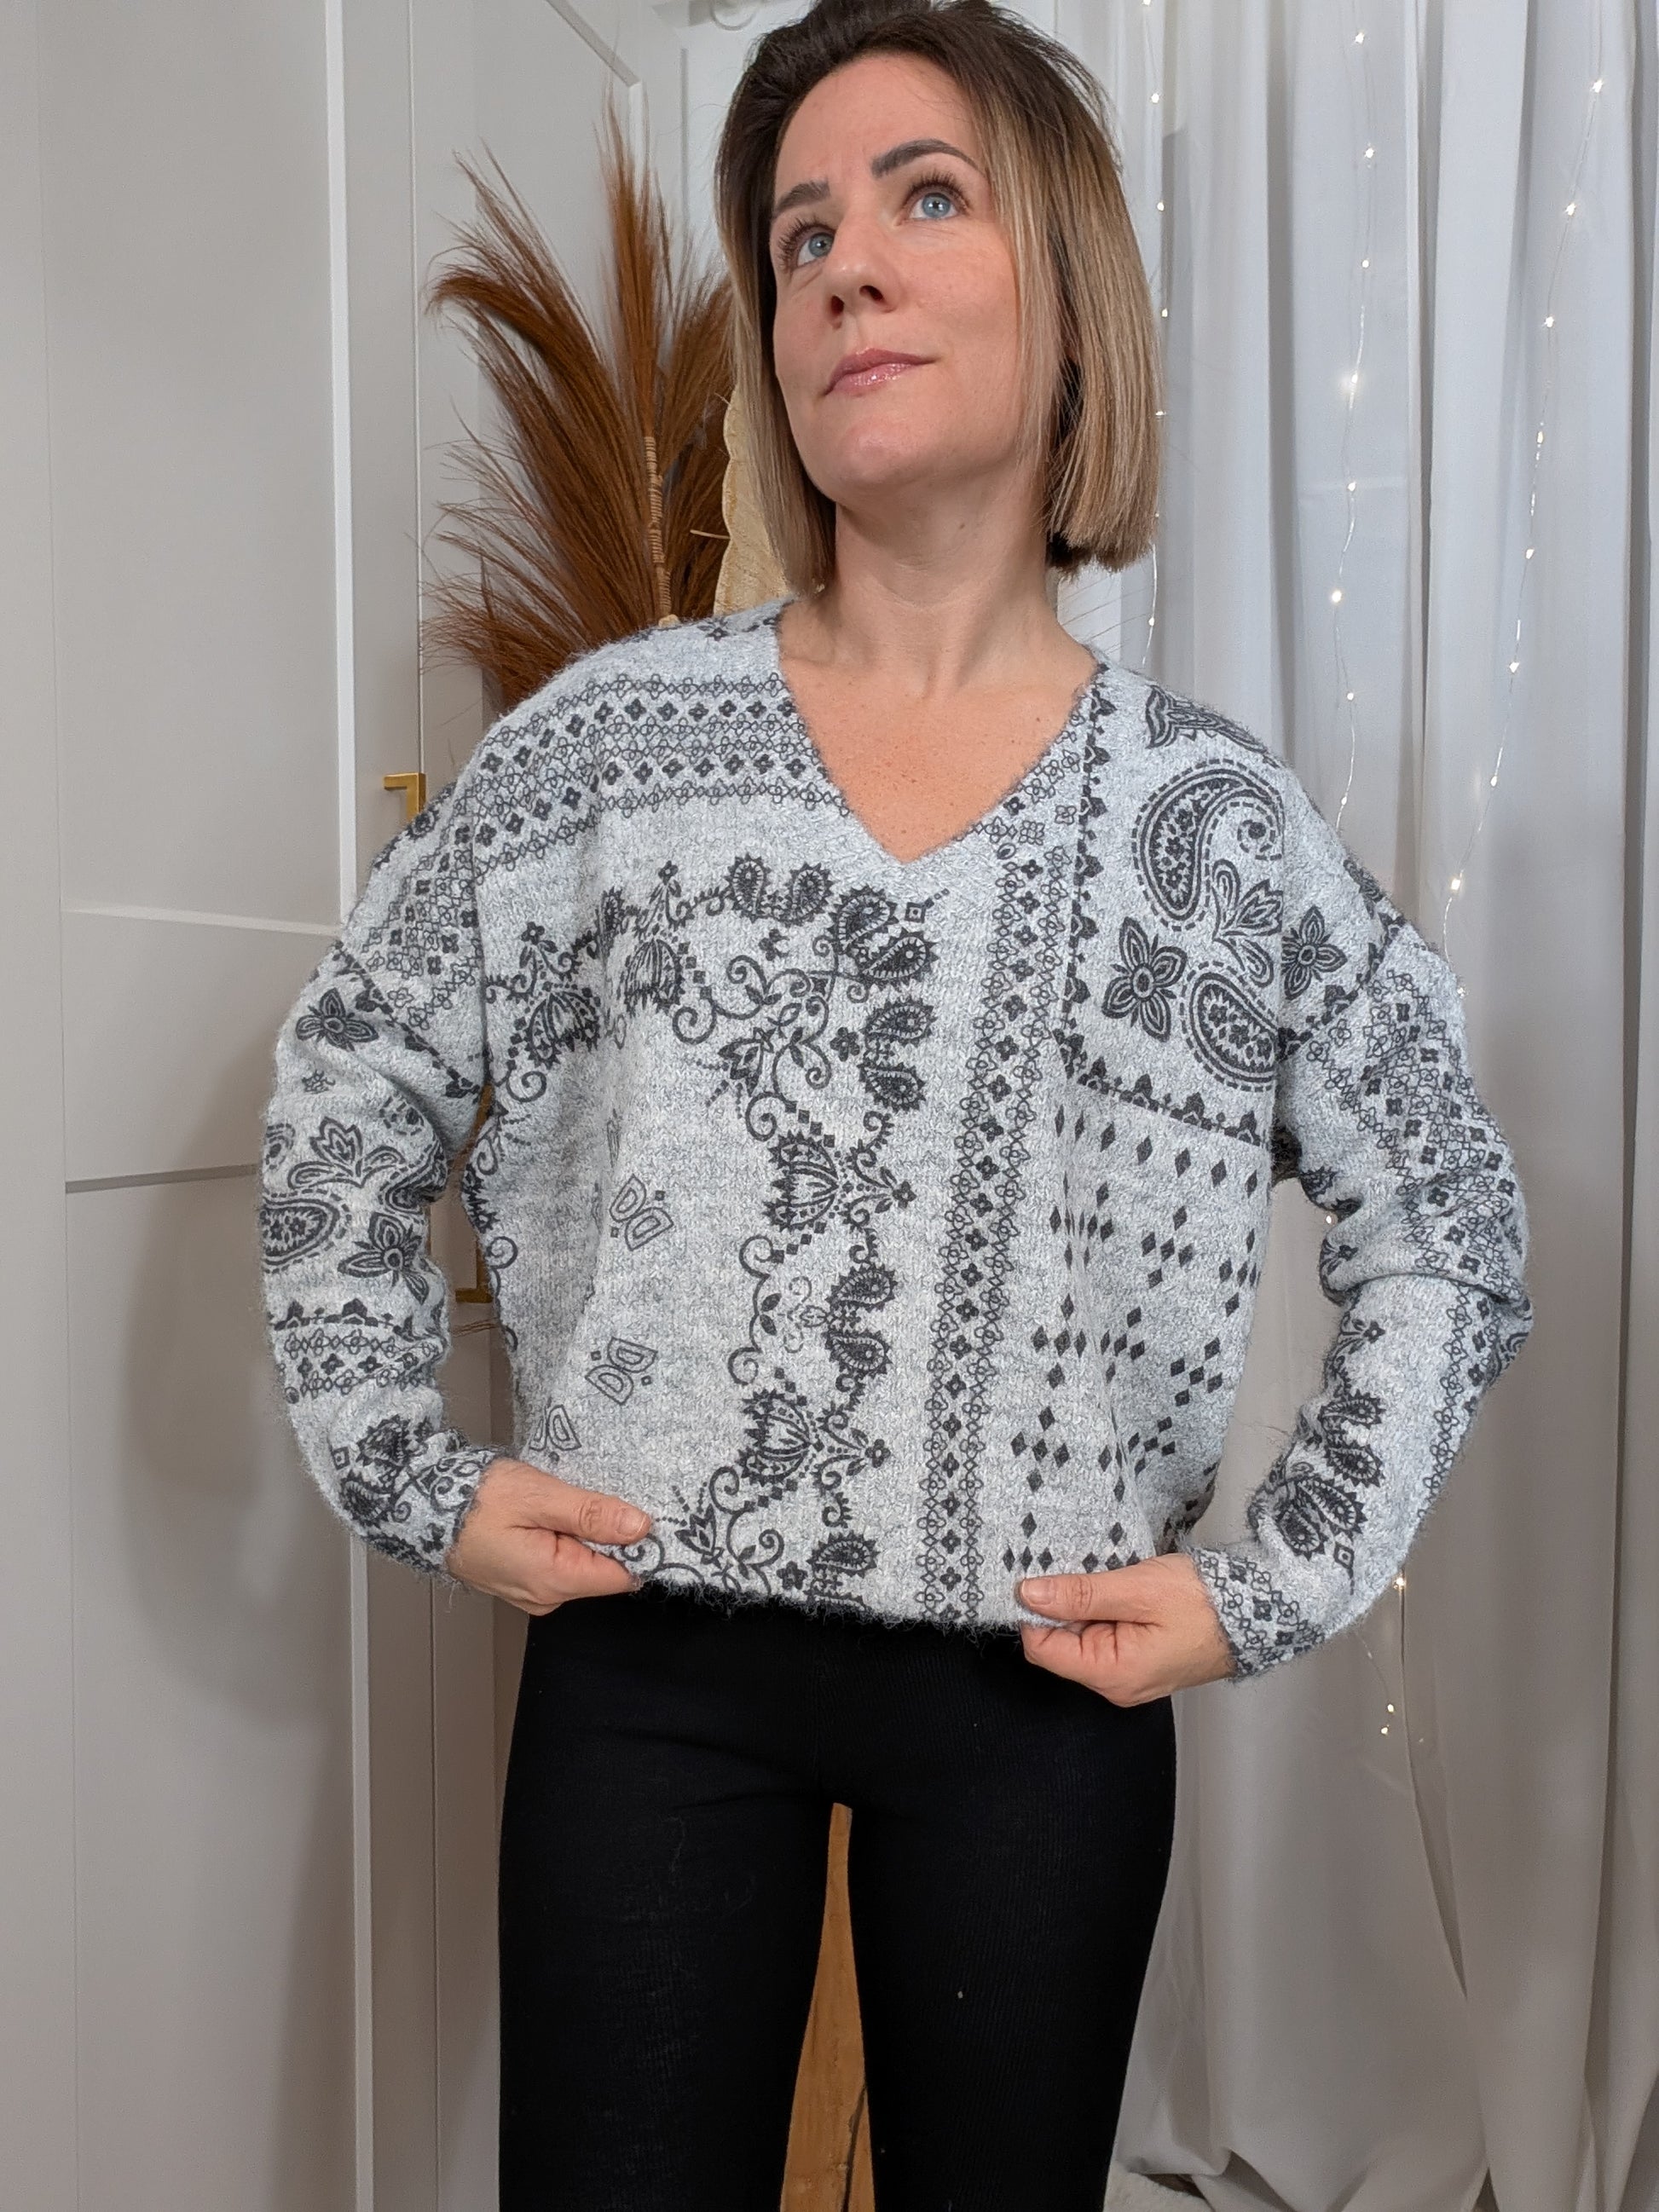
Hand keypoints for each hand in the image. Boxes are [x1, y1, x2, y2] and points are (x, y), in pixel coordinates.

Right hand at [442, 1456, 652, 1615]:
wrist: (424, 1506)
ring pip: (582, 1565)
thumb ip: (592, 1513)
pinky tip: (544, 1516)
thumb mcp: (539, 1496)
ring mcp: (533, 1594)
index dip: (636, 1544)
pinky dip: (561, 1540)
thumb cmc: (474, 1501)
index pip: (623, 1575)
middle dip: (604, 1535)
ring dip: (580, 1535)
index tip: (633, 1511)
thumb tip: (640, 1527)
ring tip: (556, 1505)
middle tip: (581, 1498)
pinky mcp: (525, 1582)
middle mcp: (546, 1598)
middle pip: (604, 1570)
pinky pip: (560, 1564)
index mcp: (554, 1580)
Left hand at [1017, 1553, 1236, 1702]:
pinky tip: (1120, 1588)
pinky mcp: (1140, 1660)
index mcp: (1111, 1675)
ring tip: (1110, 1577)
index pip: (1041, 1648)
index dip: (1034, 1611)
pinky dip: (1105, 1609)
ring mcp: (1129, 1675)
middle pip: (1060, 1643)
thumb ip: (1080, 1594)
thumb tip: (1028, 1595)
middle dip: (1064, 1605)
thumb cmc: (1204, 1603)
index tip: (1040, 1574)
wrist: (1259, 1611)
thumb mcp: (1137, 1589)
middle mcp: (1116, 1685)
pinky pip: (1105, 1635)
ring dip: (1086, 1604)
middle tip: (1084, 1568)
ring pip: (1082, 1636)